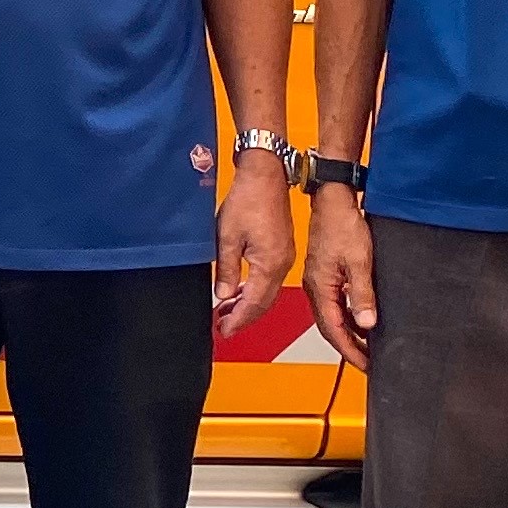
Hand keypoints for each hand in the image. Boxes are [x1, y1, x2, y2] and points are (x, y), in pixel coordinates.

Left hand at [212, 153, 292, 339]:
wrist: (266, 176)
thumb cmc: (248, 200)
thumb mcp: (227, 236)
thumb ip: (226, 269)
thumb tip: (223, 295)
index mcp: (270, 264)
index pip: (254, 303)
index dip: (238, 319)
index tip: (224, 331)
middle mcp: (282, 264)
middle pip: (264, 302)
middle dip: (244, 317)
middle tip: (224, 327)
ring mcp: (284, 257)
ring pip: (267, 291)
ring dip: (248, 304)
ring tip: (226, 312)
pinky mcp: (282, 249)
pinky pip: (269, 279)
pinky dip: (254, 289)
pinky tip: (240, 291)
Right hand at [303, 184, 376, 372]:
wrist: (332, 201)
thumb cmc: (342, 225)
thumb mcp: (359, 262)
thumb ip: (362, 294)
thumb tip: (367, 323)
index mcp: (320, 288)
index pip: (334, 330)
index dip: (351, 350)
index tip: (366, 365)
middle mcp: (315, 287)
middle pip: (330, 327)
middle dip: (349, 348)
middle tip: (368, 363)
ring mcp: (318, 281)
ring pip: (332, 316)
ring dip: (348, 333)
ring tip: (368, 346)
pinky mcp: (324, 273)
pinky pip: (334, 303)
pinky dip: (347, 316)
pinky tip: (361, 319)